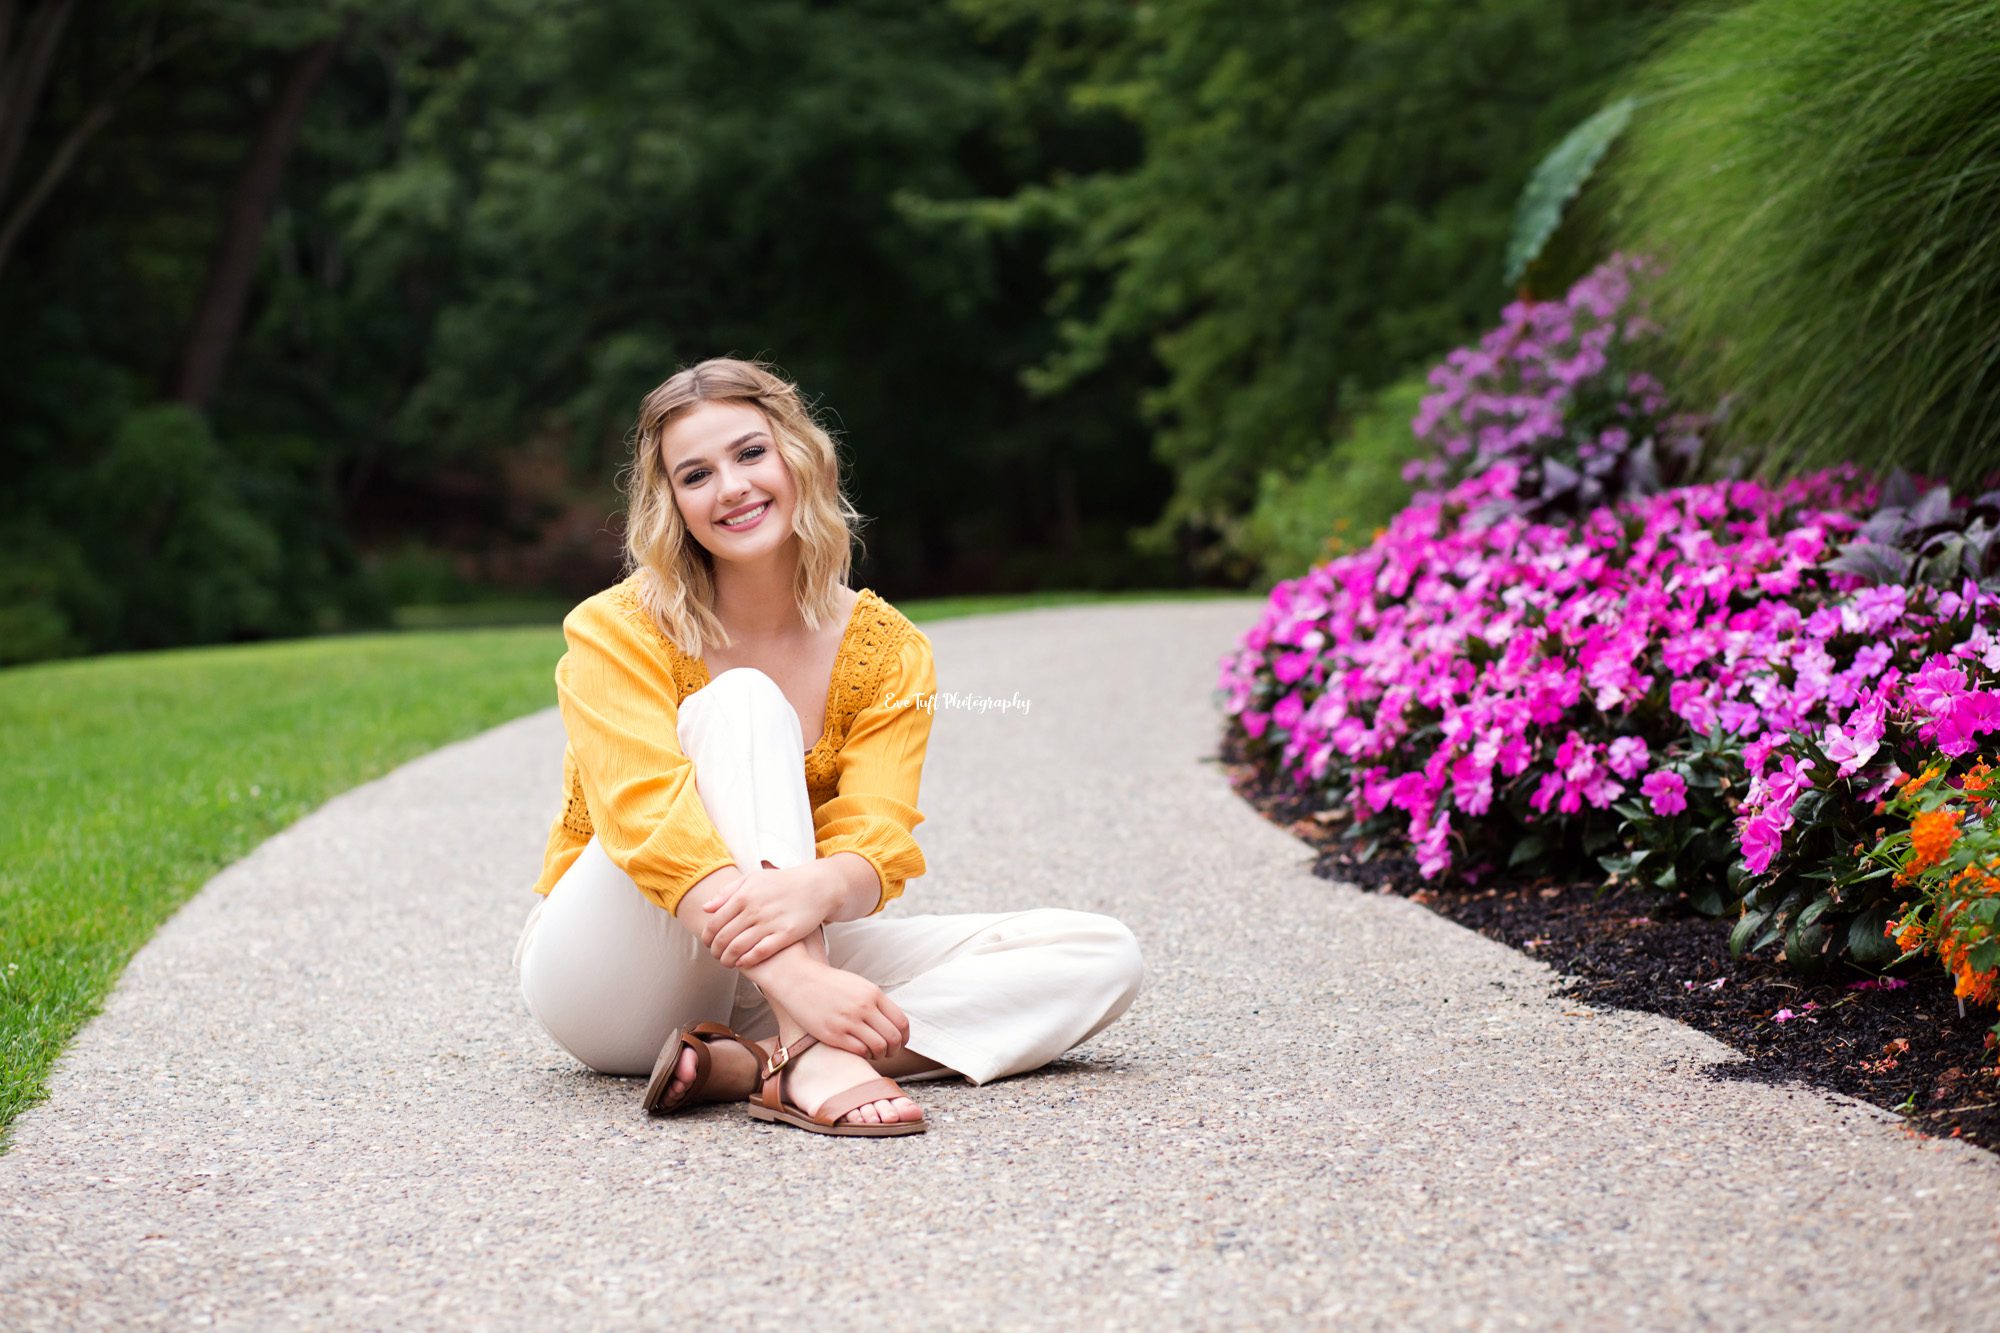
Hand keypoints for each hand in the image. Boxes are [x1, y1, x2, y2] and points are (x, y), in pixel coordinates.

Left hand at [698, 862, 834, 968]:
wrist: (816, 886)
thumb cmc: (782, 882)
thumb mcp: (753, 879)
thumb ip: (728, 892)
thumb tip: (706, 908)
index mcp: (743, 895)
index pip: (715, 923)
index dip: (707, 937)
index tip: (708, 944)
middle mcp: (754, 909)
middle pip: (724, 938)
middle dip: (715, 951)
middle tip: (716, 956)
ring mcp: (770, 922)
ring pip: (739, 948)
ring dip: (728, 959)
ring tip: (727, 962)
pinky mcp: (785, 934)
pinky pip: (760, 952)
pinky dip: (747, 960)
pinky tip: (743, 963)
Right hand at [753, 951, 909, 1058]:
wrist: (799, 980)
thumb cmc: (831, 985)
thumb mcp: (859, 986)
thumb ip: (877, 1002)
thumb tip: (894, 1025)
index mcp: (873, 994)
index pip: (901, 1022)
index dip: (904, 1037)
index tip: (900, 1042)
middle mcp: (864, 1007)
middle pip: (893, 1038)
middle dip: (895, 1050)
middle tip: (888, 1052)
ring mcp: (848, 1021)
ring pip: (878, 1047)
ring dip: (880, 1055)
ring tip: (874, 1053)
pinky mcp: (834, 1034)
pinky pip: (859, 1051)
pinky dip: (864, 1055)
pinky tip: (859, 1051)